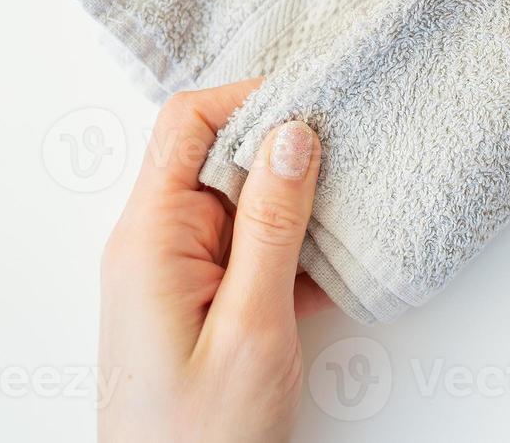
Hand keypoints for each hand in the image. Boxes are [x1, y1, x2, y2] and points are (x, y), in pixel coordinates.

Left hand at [99, 80, 329, 442]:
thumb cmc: (201, 436)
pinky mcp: (207, 301)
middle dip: (288, 147)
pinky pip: (254, 246)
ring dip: (300, 202)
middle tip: (354, 148)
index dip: (251, 99)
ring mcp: (181, 272)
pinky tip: (339, 262)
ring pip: (245, 201)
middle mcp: (158, 244)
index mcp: (151, 238)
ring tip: (358, 202)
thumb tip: (292, 133)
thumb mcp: (251, 326)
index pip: (186, 123)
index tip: (318, 101)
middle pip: (220, 154)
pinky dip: (298, 247)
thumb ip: (271, 225)